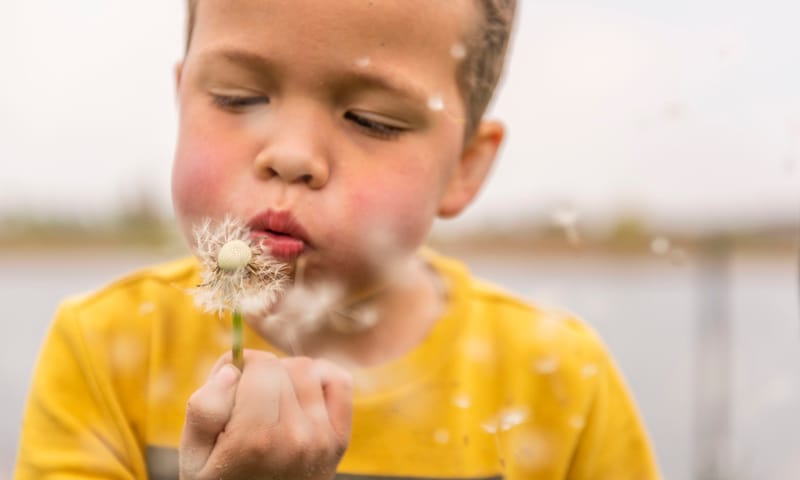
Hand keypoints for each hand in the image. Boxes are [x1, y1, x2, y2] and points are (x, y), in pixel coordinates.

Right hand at [180, 350, 352, 479]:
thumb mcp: (193, 456)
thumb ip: (204, 408)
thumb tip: (232, 368)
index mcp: (254, 439)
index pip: (260, 365)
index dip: (241, 368)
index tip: (231, 386)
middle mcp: (294, 438)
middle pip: (282, 366)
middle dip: (261, 374)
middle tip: (248, 402)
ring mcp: (322, 440)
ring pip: (309, 370)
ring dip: (288, 377)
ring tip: (271, 402)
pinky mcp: (339, 440)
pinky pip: (339, 382)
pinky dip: (320, 380)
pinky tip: (300, 398)